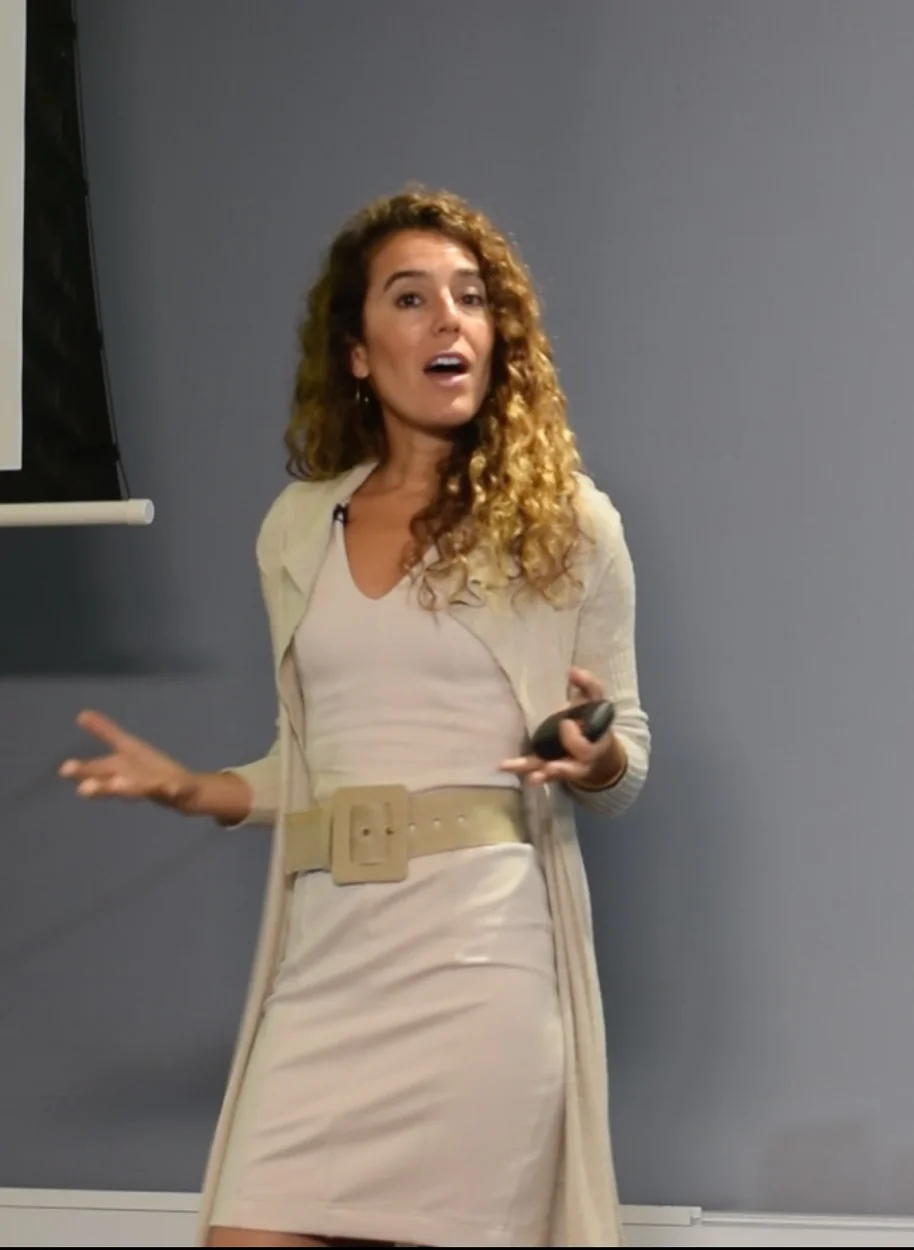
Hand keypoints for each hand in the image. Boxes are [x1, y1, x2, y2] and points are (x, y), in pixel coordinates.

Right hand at [58, 709, 199, 811]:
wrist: (186, 792)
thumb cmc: (150, 771)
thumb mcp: (129, 747)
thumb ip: (106, 732)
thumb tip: (82, 714)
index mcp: (123, 769)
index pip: (100, 769)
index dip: (84, 770)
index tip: (63, 771)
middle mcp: (136, 779)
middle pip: (117, 783)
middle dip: (102, 786)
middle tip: (83, 789)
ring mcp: (158, 787)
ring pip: (141, 788)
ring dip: (131, 788)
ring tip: (119, 785)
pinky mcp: (180, 790)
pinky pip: (178, 790)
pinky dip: (173, 789)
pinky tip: (172, 788)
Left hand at [499, 666, 623, 787]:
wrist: (594, 745)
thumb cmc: (591, 719)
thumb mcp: (594, 701)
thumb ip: (588, 685)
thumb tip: (572, 670)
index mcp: (594, 746)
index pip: (587, 748)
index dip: (576, 740)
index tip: (565, 722)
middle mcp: (580, 762)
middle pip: (573, 769)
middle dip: (562, 765)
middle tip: (549, 760)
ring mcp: (562, 766)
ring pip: (552, 774)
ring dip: (541, 775)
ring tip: (531, 778)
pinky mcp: (546, 766)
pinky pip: (534, 769)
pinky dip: (520, 768)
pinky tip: (502, 766)